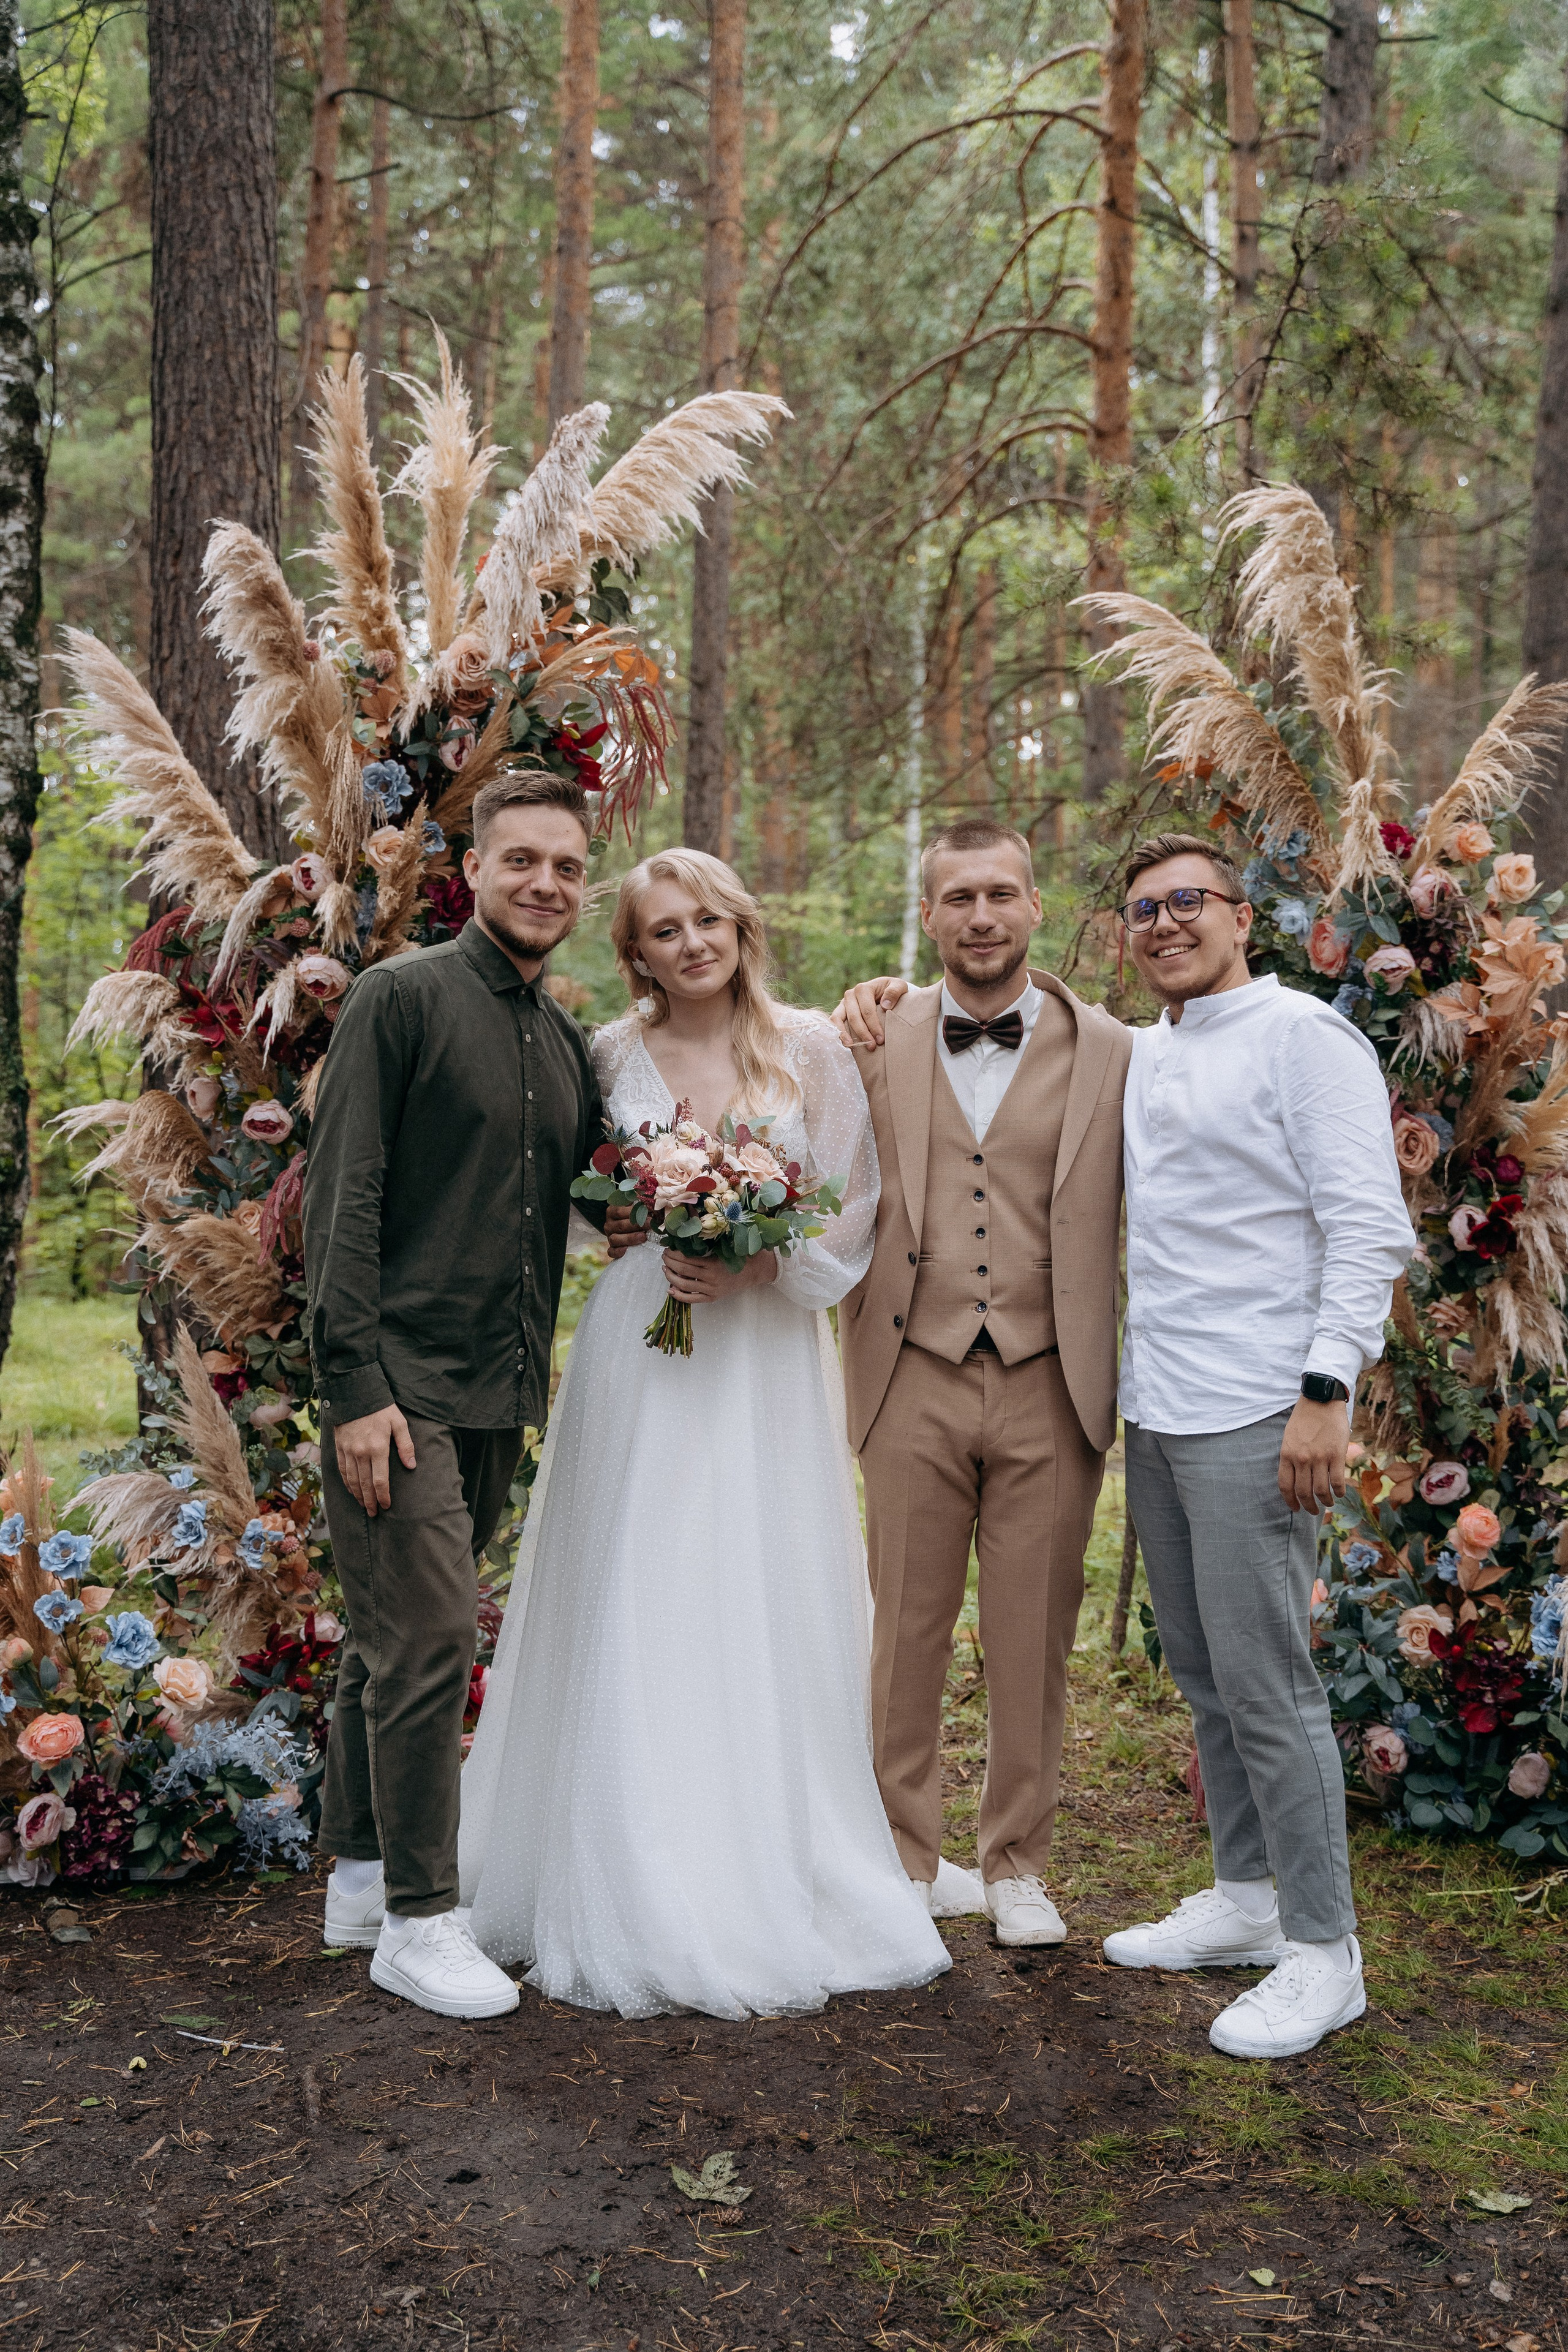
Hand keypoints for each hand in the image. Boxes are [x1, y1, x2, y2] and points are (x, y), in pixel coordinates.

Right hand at [334, 1404, 416, 1515]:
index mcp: (378, 1448)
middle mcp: (361, 1453)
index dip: (383, 1496)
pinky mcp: (339, 1447)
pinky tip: (351, 1490)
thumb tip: (411, 1465)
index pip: (380, 1481)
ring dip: (358, 1495)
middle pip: (364, 1485)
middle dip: (370, 1501)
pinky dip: (346, 1483)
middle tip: (374, 1514)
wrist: (354, 1394)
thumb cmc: (381, 1408)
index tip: (386, 1506)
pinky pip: (342, 1470)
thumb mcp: (399, 1422)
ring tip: (363, 1505)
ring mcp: (348, 1451)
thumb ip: (406, 1445)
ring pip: (352, 1480)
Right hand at [605, 1202, 647, 1259]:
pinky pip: (611, 1251)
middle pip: (620, 1225)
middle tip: (651, 1224)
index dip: (633, 1212)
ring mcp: (610, 1237)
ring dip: (630, 1239)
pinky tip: (627, 1250)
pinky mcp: (612, 1248)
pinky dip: (618, 1252)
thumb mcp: (635, 1203)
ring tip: (643, 1237)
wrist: (628, 1225)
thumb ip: (640, 1197)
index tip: (648, 1212)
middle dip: (637, 1225)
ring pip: (615, 1239)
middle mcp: (609, 1224)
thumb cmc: (635, 1213)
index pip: (619, 1211)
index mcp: (612, 1211)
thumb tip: (648, 1190)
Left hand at [662, 1247, 778, 1302]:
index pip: (687, 1259)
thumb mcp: (725, 1247)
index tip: (668, 1249)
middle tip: (664, 1257)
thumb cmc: (740, 1255)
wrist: (755, 1271)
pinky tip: (670, 1289)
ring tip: (665, 1269)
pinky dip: (679, 1296)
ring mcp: (711, 1290)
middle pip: (683, 1271)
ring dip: (671, 1277)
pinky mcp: (712, 1298)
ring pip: (684, 1285)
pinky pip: (692, 1299)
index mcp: (713, 1264)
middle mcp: (710, 1278)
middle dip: (670, 1263)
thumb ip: (708, 1245)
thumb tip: (688, 1238)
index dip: (674, 1254)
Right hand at [831, 975, 908, 1047]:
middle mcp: (850, 995)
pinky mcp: (839, 1012)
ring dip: (845, 1035)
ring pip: (839, 1019)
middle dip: (863, 1034)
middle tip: (872, 1047)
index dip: (874, 1026)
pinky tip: (845, 1044)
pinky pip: (833, 1023)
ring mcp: (843, 1004)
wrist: (883, 991)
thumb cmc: (892, 991)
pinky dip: (837, 1033)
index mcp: (863, 988)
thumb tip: (885, 1005)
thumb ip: (894, 992)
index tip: (881, 1040)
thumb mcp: (899, 987)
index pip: (867, 1010)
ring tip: (852, 1048)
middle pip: (854, 1017)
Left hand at [1277, 1398, 1349, 1513]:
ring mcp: (1319, 1458)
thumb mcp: (1289, 1437)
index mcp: (1287, 1454)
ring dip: (1326, 1501)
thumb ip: (1291, 1457)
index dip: (1290, 1501)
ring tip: (1328, 1503)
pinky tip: (1340, 1493)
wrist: (1321, 1400)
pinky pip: (1337, 1481)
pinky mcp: (1336, 1455)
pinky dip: (1339, 1491)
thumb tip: (1296, 1478)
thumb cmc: (1304, 1418)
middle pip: (1304, 1492)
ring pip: (1321, 1490)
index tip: (1296, 1508)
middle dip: (1309, 1506)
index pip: (1285, 1486)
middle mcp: (1301, 1459)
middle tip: (1314, 1511)